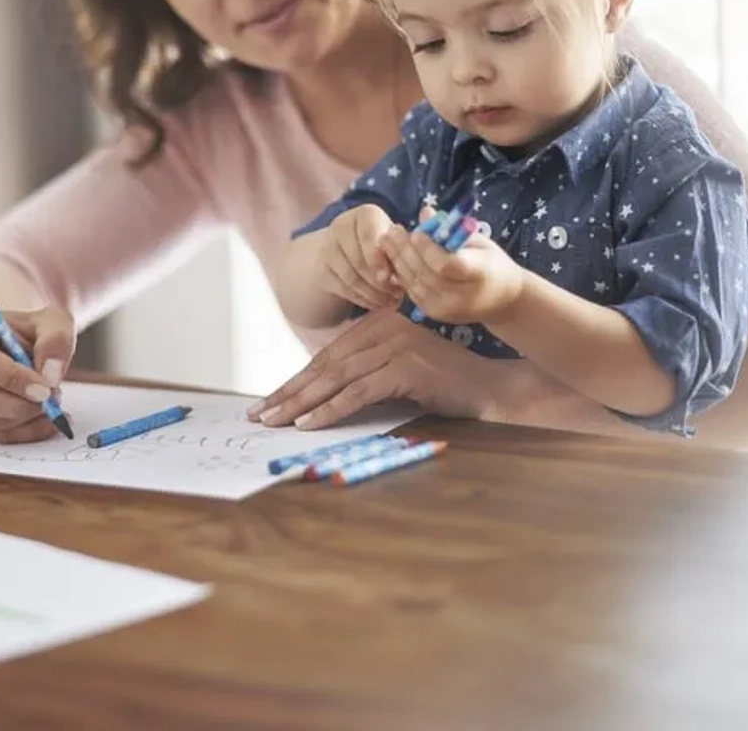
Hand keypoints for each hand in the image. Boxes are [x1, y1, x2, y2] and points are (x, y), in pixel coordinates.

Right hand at [0, 305, 75, 442]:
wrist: (1, 341)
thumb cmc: (23, 330)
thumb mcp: (49, 320)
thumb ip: (56, 339)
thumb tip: (51, 375)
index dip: (12, 379)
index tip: (45, 390)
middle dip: (20, 406)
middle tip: (51, 401)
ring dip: (23, 420)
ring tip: (48, 405)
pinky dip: (19, 433)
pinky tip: (41, 420)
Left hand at [247, 308, 506, 428]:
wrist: (489, 389)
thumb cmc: (441, 385)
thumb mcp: (394, 372)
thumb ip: (362, 374)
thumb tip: (314, 398)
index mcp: (376, 324)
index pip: (325, 357)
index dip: (293, 381)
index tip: (267, 403)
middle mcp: (382, 328)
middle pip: (324, 365)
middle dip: (288, 393)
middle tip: (258, 415)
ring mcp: (395, 344)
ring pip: (336, 378)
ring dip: (300, 403)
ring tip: (274, 422)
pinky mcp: (406, 367)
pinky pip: (358, 392)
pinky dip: (330, 409)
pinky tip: (308, 423)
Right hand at [319, 205, 401, 310]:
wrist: (352, 249)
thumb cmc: (384, 244)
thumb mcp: (396, 242)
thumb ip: (400, 253)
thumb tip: (399, 274)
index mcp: (365, 215)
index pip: (368, 233)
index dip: (378, 257)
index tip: (389, 276)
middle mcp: (342, 226)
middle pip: (358, 259)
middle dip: (380, 282)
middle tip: (397, 294)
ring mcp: (328, 248)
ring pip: (350, 277)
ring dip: (372, 294)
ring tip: (391, 301)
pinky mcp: (322, 269)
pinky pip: (342, 288)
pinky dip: (362, 299)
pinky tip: (376, 303)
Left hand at [381, 221, 525, 324]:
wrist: (503, 302)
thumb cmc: (493, 265)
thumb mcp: (480, 243)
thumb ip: (452, 230)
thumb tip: (424, 213)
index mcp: (478, 275)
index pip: (447, 264)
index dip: (428, 248)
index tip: (416, 232)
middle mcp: (460, 296)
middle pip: (425, 273)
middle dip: (405, 250)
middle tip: (392, 230)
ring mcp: (445, 308)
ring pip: (414, 282)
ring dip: (397, 260)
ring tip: (387, 240)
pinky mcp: (434, 313)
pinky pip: (412, 290)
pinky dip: (401, 273)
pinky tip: (393, 257)